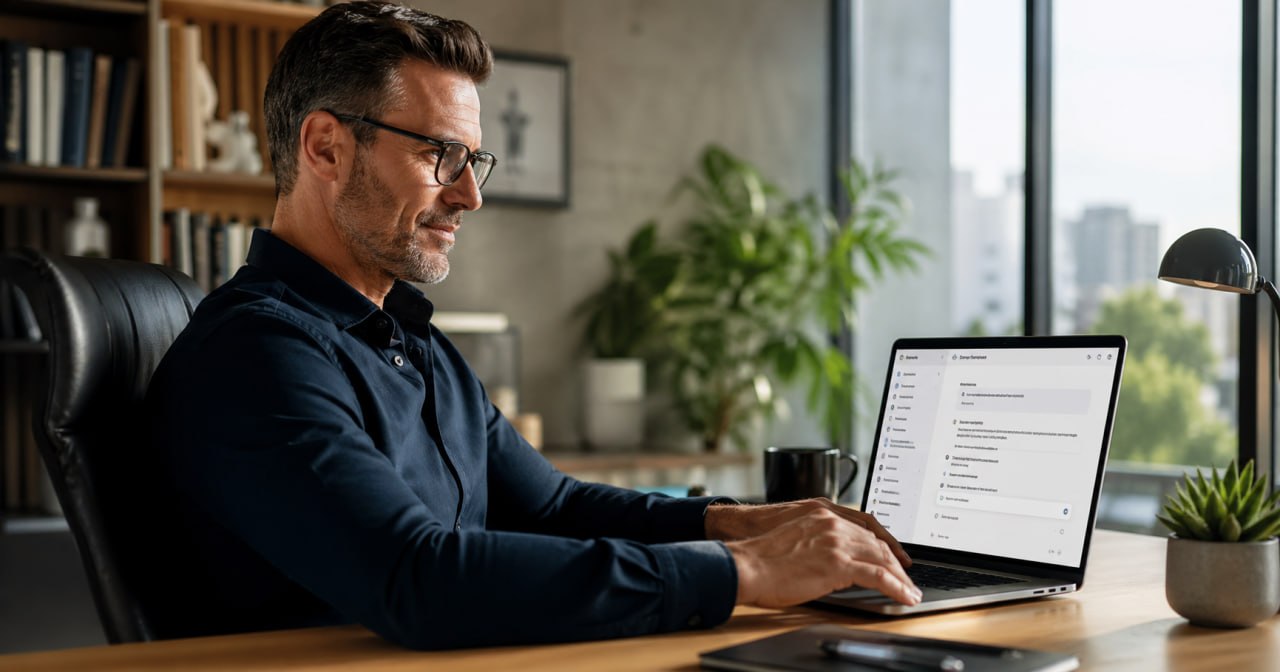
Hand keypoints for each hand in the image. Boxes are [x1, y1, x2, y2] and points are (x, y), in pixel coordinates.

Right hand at [724, 507, 921, 607]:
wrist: (747, 563)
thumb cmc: (761, 556)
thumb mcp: (794, 537)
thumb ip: (817, 540)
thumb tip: (829, 561)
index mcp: (822, 514)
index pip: (866, 525)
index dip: (885, 541)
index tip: (895, 555)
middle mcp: (833, 523)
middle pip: (877, 541)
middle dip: (895, 562)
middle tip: (906, 577)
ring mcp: (837, 542)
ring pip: (882, 557)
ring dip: (900, 577)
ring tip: (909, 591)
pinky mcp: (838, 564)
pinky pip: (878, 576)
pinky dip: (896, 586)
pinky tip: (903, 596)